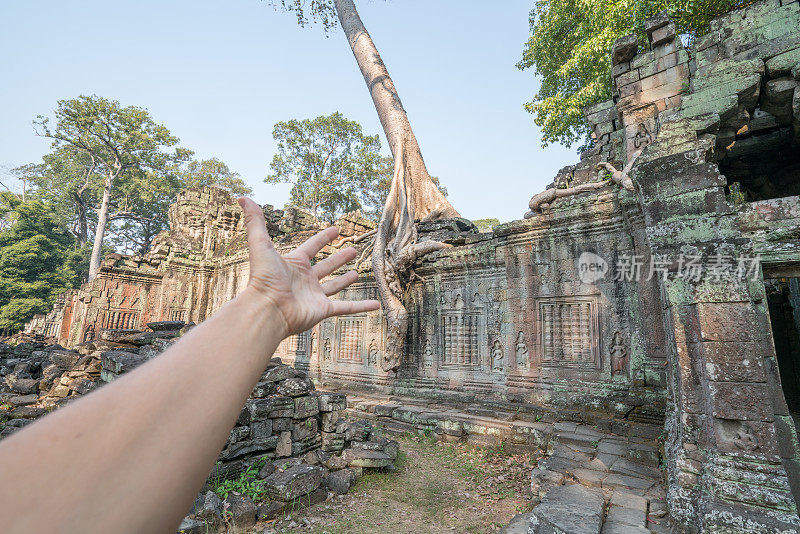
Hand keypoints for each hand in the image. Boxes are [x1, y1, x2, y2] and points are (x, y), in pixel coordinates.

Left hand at [238, 198, 379, 336]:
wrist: (267, 309)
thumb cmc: (263, 279)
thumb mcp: (260, 244)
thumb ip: (255, 221)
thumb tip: (242, 197)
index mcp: (294, 264)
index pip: (312, 247)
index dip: (323, 237)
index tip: (336, 229)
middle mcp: (305, 279)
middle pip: (326, 266)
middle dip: (339, 258)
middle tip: (353, 249)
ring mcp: (315, 296)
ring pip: (335, 286)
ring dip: (346, 280)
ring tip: (357, 272)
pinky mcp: (323, 310)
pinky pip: (346, 308)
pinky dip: (361, 307)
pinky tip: (375, 304)